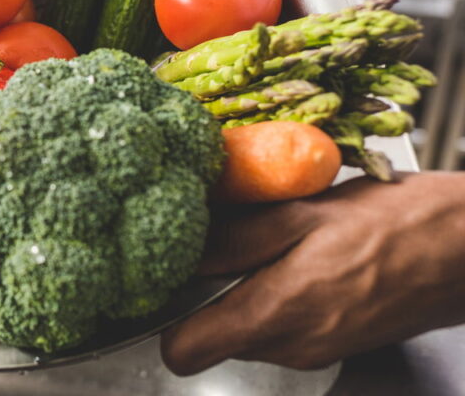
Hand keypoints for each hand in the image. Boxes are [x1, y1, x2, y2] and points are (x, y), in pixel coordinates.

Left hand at [161, 172, 464, 374]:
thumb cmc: (397, 222)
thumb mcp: (303, 212)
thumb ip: (234, 239)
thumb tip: (183, 254)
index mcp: (277, 312)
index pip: (183, 352)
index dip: (167, 319)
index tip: (171, 283)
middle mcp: (292, 346)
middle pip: (214, 337)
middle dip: (211, 295)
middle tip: (235, 245)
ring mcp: (315, 351)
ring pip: (247, 330)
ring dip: (248, 292)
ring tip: (280, 246)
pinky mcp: (333, 345)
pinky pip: (282, 328)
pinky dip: (279, 297)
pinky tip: (306, 260)